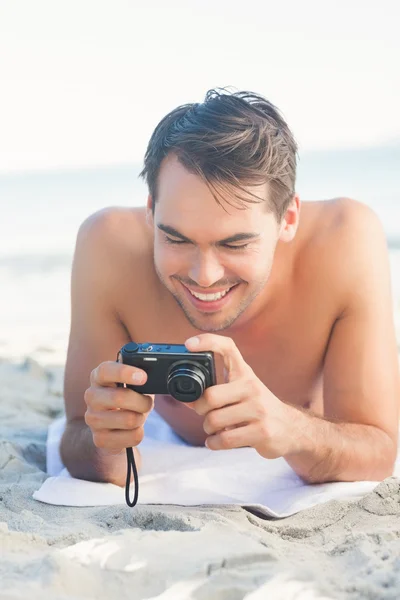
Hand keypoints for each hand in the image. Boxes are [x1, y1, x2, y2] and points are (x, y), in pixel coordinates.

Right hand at [84, 361, 153, 453]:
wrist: (113, 428)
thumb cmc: (127, 400)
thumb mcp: (133, 385)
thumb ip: (139, 379)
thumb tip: (151, 381)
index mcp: (98, 377)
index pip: (105, 371)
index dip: (124, 372)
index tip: (143, 377)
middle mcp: (91, 396)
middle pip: (119, 397)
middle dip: (142, 402)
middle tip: (147, 403)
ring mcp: (92, 419)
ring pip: (129, 420)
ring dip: (141, 418)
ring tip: (137, 416)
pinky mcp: (100, 439)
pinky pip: (132, 437)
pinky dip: (139, 433)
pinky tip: (131, 430)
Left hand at [185, 334, 291, 458]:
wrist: (290, 428)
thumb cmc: (257, 407)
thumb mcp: (240, 391)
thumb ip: (214, 392)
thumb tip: (185, 398)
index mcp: (244, 373)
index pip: (227, 348)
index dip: (207, 342)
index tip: (188, 344)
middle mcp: (252, 387)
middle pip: (210, 396)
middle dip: (199, 409)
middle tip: (204, 413)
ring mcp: (259, 409)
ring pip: (214, 421)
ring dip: (208, 429)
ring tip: (215, 429)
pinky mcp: (262, 432)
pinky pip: (225, 439)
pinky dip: (214, 443)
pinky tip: (217, 440)